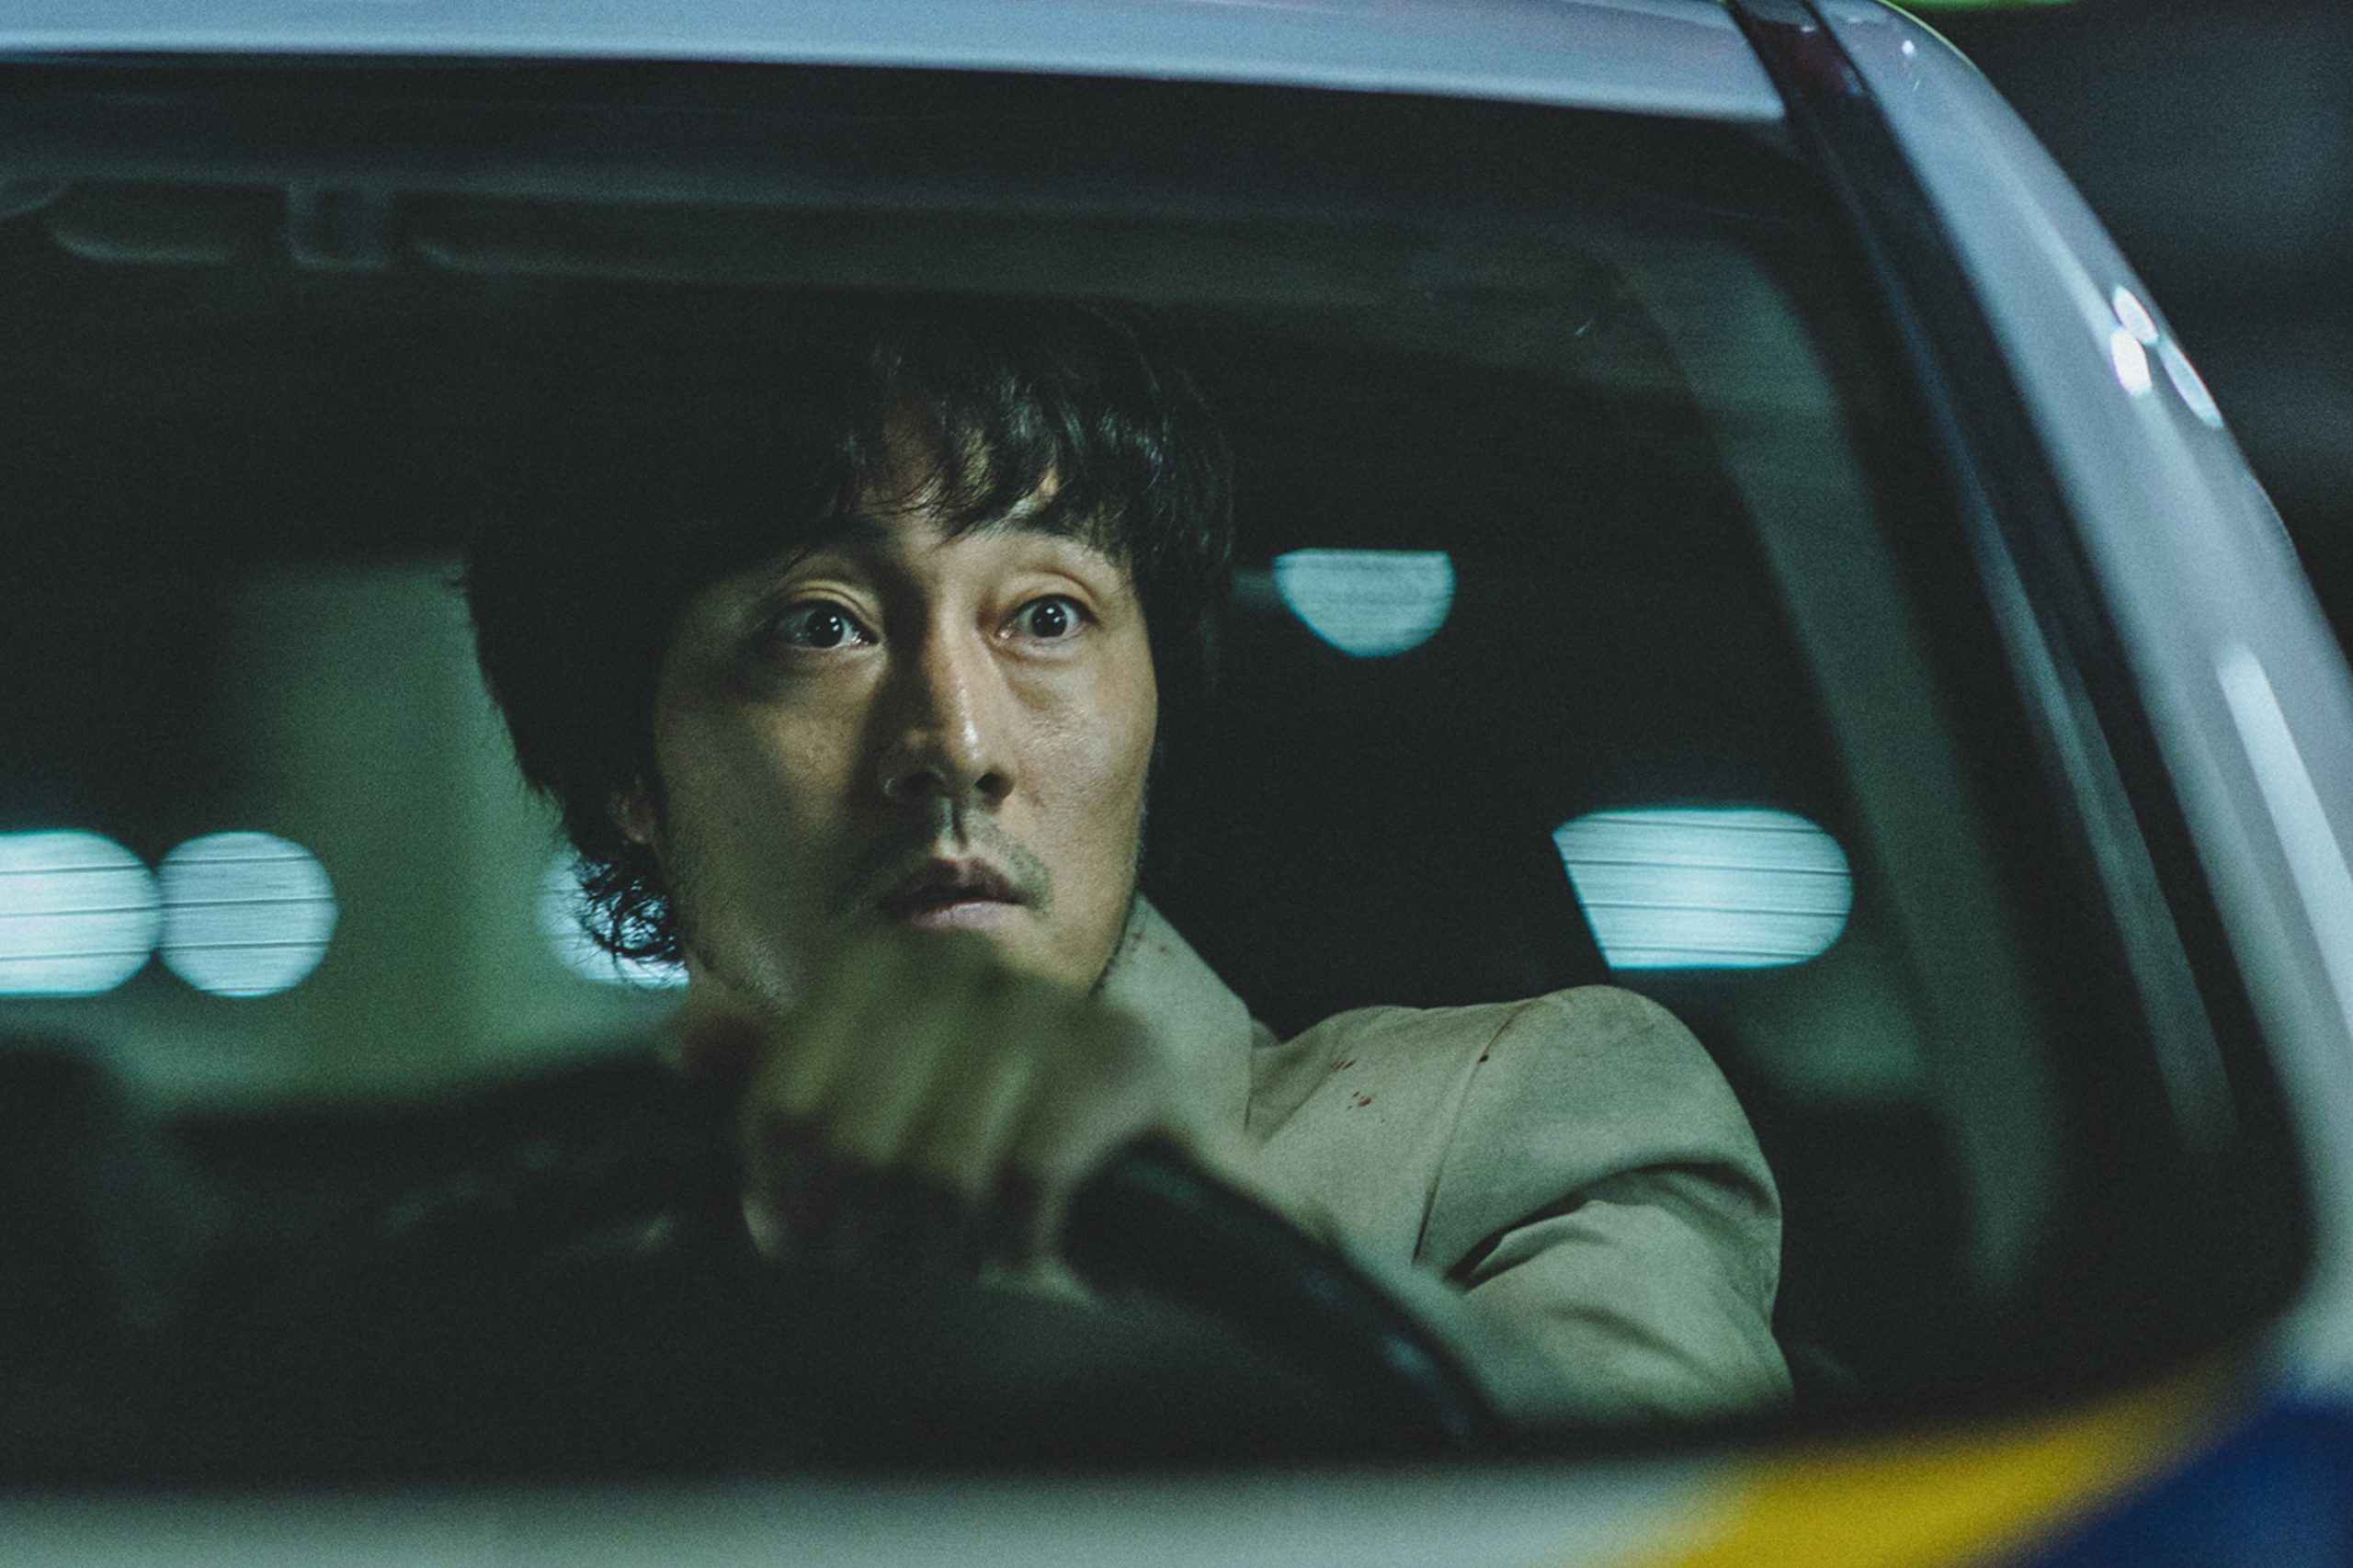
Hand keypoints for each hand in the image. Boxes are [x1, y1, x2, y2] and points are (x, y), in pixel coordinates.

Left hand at [671, 930, 1211, 1275]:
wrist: (1144, 1197)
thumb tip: (684, 1043)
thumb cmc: (977, 1164)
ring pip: (942, 1162)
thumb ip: (771, 1092)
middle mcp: (959, 963)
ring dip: (946, 1244)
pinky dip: (1021, 1236)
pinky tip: (1030, 1242)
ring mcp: (1049, 1002)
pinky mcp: (1128, 1054)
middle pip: (851, 1142)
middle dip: (867, 1233)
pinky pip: (1033, 1168)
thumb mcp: (858, 1134)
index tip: (814, 1242)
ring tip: (961, 1254)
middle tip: (896, 1259)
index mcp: (875, 967)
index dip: (786, 1204)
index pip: (780, 1109)